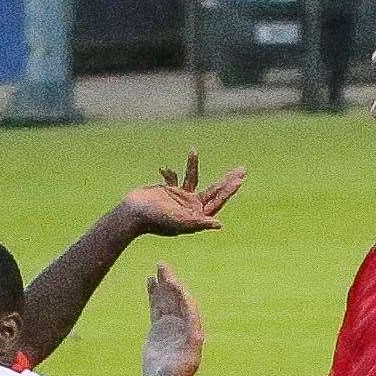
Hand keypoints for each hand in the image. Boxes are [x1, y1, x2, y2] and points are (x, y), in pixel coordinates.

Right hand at [119, 150, 246, 236]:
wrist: (132, 215)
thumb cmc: (154, 220)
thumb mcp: (178, 221)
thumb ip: (198, 223)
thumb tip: (219, 224)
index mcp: (195, 217)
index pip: (217, 202)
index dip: (229, 191)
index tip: (239, 179)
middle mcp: (190, 209)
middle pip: (213, 192)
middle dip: (227, 181)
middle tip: (242, 170)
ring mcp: (180, 200)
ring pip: (194, 179)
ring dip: (193, 165)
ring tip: (192, 151)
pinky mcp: (169, 191)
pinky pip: (175, 177)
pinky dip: (170, 172)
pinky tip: (163, 170)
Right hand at [143, 263, 204, 375]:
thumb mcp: (181, 370)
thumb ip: (187, 355)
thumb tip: (197, 339)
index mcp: (191, 332)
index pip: (186, 307)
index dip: (180, 294)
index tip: (172, 281)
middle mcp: (182, 326)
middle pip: (176, 299)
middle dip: (170, 282)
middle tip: (162, 265)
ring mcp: (170, 326)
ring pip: (167, 300)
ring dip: (163, 284)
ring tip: (158, 268)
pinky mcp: (159, 329)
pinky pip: (157, 307)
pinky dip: (154, 294)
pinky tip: (150, 282)